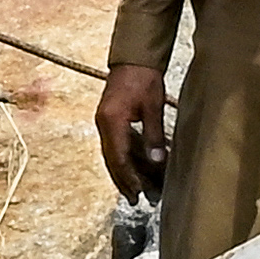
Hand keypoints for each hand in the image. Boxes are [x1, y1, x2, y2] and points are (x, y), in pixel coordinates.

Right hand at [93, 65, 172, 202]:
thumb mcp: (153, 107)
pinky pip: (113, 146)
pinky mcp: (108, 120)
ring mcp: (103, 122)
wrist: (132, 59)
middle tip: (136, 199)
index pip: (119, 157)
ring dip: (121, 173)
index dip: (130, 177)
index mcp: (111, 121)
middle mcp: (103, 125)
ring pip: (110, 155)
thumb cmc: (144, 79)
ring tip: (133, 190)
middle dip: (123, 180)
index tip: (140, 192)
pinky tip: (129, 169)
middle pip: (111, 160)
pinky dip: (121, 160)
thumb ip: (153, 134)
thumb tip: (157, 161)